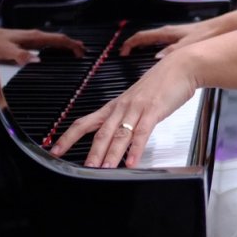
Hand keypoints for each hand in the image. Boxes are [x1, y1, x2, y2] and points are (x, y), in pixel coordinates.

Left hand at [0, 27, 84, 65]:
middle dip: (73, 44)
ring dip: (66, 45)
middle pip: (60, 39)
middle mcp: (35, 35)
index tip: (81, 52)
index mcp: (34, 37)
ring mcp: (33, 37)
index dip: (72, 45)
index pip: (59, 39)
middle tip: (84, 52)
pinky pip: (49, 43)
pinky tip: (57, 51)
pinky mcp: (29, 40)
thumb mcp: (8, 51)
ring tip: (75, 51)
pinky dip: (58, 46)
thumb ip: (22, 56)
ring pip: (55, 40)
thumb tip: (37, 60)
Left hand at [51, 52, 198, 167]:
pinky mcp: (154, 111)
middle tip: (83, 168)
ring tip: (104, 169)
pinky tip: (132, 162)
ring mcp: (137, 109)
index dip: (68, 136)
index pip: (85, 122)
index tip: (55, 149)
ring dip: (111, 154)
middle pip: (101, 132)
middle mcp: (122, 107)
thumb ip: (126, 118)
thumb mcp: (137, 100)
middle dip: (91, 152)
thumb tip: (117, 137)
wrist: (181, 66)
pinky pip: (142, 132)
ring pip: (119, 134)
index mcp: (115, 106)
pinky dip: (136, 149)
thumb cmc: (161, 84)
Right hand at [120, 17, 222, 58]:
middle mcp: (169, 33)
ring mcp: (174, 36)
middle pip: (145, 38)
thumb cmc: (206, 34)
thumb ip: (171, 52)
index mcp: (166, 33)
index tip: (123, 52)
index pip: (141, 36)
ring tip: (139, 59)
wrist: (221, 30)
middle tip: (127, 56)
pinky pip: (162, 45)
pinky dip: (156, 51)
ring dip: (144, 49)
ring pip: (153, 42)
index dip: (130, 44)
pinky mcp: (181, 40)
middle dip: (134, 46)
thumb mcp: (186, 45)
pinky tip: (160, 61)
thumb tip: (157, 59)